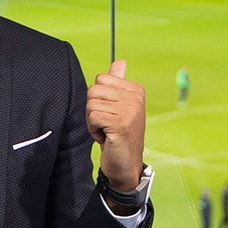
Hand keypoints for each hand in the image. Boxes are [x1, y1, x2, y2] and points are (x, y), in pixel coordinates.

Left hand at [86, 59, 147, 189]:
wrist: (126, 165)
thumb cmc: (119, 137)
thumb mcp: (120, 107)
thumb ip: (118, 84)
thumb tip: (119, 62)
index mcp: (136, 90)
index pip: (101, 79)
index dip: (98, 98)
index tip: (110, 113)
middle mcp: (135, 97)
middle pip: (93, 90)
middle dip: (93, 109)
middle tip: (106, 124)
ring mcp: (129, 110)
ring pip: (91, 104)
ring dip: (93, 121)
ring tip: (107, 131)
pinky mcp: (120, 123)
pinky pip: (92, 117)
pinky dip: (93, 130)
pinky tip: (106, 138)